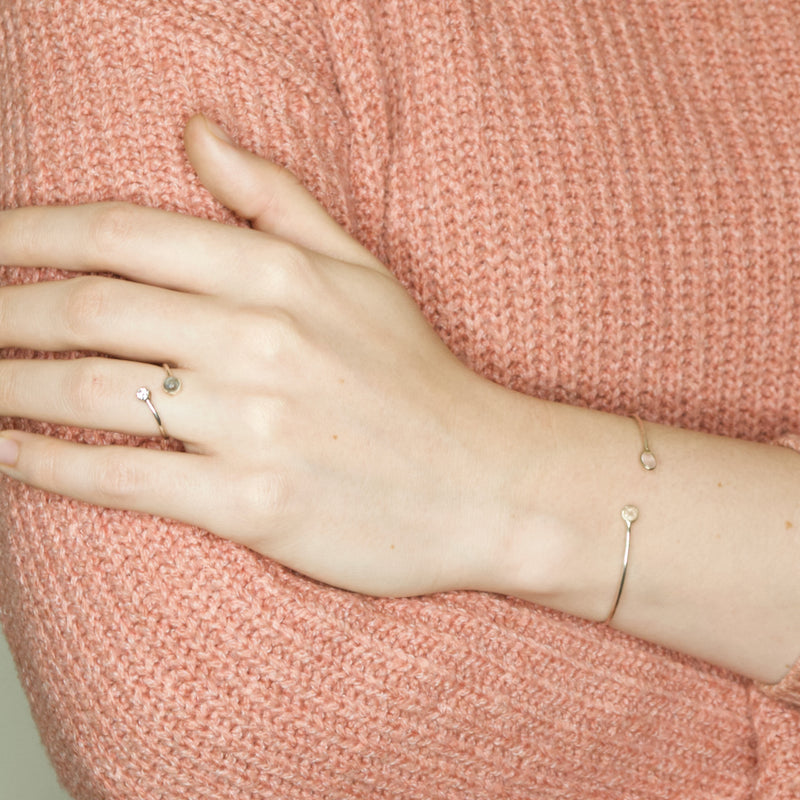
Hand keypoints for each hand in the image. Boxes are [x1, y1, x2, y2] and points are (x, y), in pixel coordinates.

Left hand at [0, 115, 532, 597]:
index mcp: (281, 274)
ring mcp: (256, 425)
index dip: (25, 233)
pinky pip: (122, 480)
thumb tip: (194, 130)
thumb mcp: (361, 272)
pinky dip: (47, 467)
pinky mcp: (254, 506)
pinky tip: (8, 454)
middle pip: (87, 308)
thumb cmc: (419, 380)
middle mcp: (261, 340)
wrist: (487, 483)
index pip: (119, 233)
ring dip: (3, 386)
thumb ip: (273, 198)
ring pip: (86, 394)